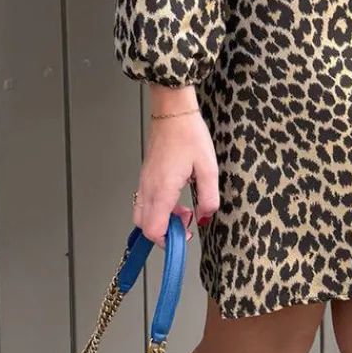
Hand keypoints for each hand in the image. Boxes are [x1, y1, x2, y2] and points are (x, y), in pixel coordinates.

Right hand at [133, 84, 219, 245]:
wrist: (172, 112)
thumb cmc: (189, 135)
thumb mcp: (208, 168)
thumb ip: (208, 197)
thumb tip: (205, 216)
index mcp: (162, 189)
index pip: (153, 230)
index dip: (168, 240)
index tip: (186, 236)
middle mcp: (148, 188)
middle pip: (144, 226)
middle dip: (165, 232)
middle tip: (186, 223)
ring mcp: (144, 182)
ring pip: (143, 215)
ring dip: (162, 220)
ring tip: (184, 209)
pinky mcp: (146, 176)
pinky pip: (145, 202)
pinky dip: (159, 208)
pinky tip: (177, 197)